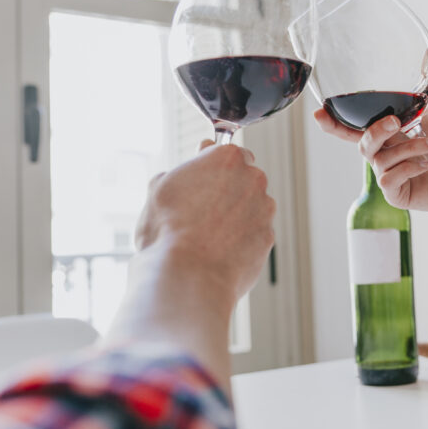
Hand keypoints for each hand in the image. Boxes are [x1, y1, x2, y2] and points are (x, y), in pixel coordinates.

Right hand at [134, 141, 275, 310]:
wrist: (188, 277)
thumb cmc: (169, 233)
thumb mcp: (158, 191)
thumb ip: (175, 173)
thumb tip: (177, 172)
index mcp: (226, 158)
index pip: (228, 152)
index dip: (214, 166)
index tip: (206, 177)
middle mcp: (252, 179)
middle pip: (244, 178)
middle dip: (228, 190)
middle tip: (202, 210)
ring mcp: (264, 209)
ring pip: (252, 206)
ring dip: (237, 215)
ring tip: (209, 235)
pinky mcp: (268, 238)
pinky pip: (255, 232)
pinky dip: (243, 239)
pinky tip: (221, 250)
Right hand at [313, 44, 427, 214]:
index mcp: (388, 134)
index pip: (353, 128)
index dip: (333, 123)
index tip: (318, 112)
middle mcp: (384, 154)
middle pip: (363, 143)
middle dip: (375, 131)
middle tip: (396, 123)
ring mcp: (387, 175)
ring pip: (380, 159)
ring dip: (409, 148)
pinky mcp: (396, 193)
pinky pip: (389, 180)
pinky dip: (408, 168)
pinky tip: (425, 164)